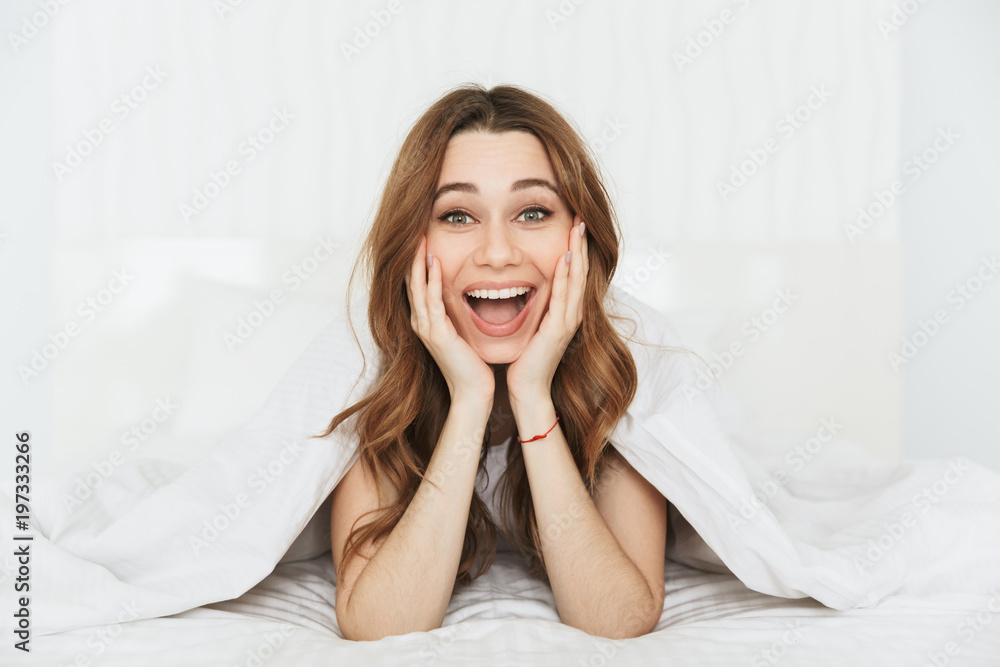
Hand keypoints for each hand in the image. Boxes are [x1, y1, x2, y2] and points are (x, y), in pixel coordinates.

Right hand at [405, 235, 494, 403]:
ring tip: (420, 237)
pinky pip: (431, 300)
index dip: (417, 260)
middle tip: (415, 228)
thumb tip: (467, 293)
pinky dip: (432, 280)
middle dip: (413, 254)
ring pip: (417, 287)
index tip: (423, 236)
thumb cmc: (472, 364)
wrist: (473, 392)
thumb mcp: (462, 332)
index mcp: (426, 321)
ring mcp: (426, 328)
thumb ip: (458, 314)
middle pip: (411, 280)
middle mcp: (420, 322)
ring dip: (418, 261)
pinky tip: (435, 262)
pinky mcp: (436, 334)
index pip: (418, 283)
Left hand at [507, 215, 588, 405]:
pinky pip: (563, 297)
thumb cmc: (525, 359)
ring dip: (578, 252)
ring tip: (578, 228)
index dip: (575, 247)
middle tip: (581, 216)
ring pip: (576, 279)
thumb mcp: (531, 325)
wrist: (526, 389)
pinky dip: (565, 277)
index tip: (573, 223)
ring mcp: (568, 321)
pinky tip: (565, 258)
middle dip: (581, 243)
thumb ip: (534, 306)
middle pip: (580, 270)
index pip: (572, 272)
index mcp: (564, 311)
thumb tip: (522, 284)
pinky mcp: (559, 330)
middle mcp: (571, 313)